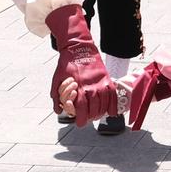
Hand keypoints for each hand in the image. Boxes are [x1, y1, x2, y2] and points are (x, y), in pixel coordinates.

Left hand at [46, 4, 116, 122]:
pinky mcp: (107, 78)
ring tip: (96, 116)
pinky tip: (111, 113)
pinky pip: (113, 95)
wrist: (79, 48)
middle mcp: (91, 85)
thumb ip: (56, 95)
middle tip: (87, 120)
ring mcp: (100, 82)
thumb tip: (58, 110)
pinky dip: (113, 105)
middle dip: (90, 117)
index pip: (81, 107)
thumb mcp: (57, 78)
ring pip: (104, 102)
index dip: (81, 117)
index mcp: (78, 86)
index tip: (79, 123)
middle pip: (94, 107)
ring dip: (101, 112)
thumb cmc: (67, 63)